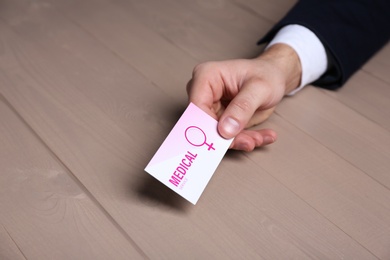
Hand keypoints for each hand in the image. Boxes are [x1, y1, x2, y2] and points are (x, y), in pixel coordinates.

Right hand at [186, 44, 300, 150]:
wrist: (274, 77)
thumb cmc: (266, 75)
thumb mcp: (260, 89)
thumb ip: (242, 108)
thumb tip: (225, 130)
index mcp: (207, 76)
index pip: (198, 106)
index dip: (208, 126)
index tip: (226, 138)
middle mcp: (204, 92)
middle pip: (205, 123)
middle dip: (228, 137)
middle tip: (249, 141)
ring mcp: (211, 108)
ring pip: (217, 134)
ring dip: (239, 140)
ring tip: (258, 138)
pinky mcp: (220, 120)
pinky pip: (227, 137)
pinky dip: (244, 139)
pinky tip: (261, 137)